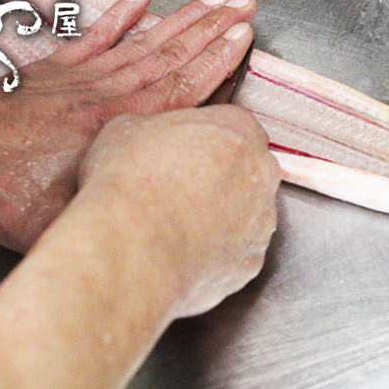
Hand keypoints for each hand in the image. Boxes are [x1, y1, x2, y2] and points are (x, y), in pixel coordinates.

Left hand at [0, 0, 256, 251]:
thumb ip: (108, 220)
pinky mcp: (55, 69)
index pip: (179, 88)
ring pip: (142, 42)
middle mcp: (106, 95)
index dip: (215, 62)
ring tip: (211, 0)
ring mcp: (81, 77)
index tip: (241, 37)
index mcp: (117, 129)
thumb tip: (148, 232)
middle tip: (242, 6)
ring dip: (180, 19)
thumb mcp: (59, 224)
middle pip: (169, 56)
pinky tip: (141, 0)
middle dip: (211, 28)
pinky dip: (120, 17)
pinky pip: (96, 36)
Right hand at [76, 105, 280, 316]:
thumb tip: (147, 138)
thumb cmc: (130, 183)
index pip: (235, 127)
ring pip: (248, 215)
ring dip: (223, 216)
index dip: (208, 139)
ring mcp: (260, 221)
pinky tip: (185, 251)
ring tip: (179, 224)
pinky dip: (218, 253)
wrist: (131, 244)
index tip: (188, 151)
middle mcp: (259, 173)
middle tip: (183, 187)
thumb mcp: (127, 128)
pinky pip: (238, 253)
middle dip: (223, 177)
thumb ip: (156, 128)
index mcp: (236, 130)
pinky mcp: (249, 262)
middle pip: (250, 169)